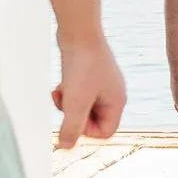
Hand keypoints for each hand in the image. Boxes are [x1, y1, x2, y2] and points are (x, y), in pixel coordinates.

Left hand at [53, 31, 127, 146]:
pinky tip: (61, 83)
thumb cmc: (81, 65)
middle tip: (64, 104)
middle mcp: (113, 93)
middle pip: (94, 120)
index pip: (105, 132)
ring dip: (69, 104)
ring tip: (60, 91)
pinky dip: (68, 92)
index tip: (72, 119)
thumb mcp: (75, 102)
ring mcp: (102, 83)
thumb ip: (71, 127)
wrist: (78, 31)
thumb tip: (65, 147)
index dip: (87, 131)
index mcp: (117, 102)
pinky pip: (79, 93)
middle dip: (75, 115)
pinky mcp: (90, 73)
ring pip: (84, 106)